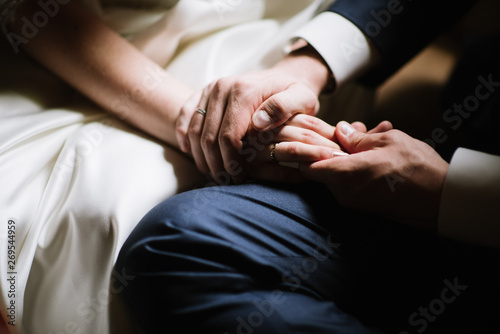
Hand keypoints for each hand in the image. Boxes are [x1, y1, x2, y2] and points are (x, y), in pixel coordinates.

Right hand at [175, 45, 330, 183]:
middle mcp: (222, 87)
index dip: (231, 161)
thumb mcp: (302, 99)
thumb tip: (257, 123)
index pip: (229, 136)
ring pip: (194, 130)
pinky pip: (185, 116)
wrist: (284, 76)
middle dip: (216, 164)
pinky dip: (184, 137)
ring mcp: (209, 89)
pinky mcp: (202, 93)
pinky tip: (191, 153)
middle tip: (226, 182)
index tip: (239, 178)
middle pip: (209, 136)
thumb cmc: (295, 93)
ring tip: (213, 175)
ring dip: (200, 157)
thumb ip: (284, 108)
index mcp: (244, 91)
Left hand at [300, 121, 448, 229]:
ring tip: (374, 133)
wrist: (444, 200)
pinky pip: (351, 182)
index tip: (310, 136)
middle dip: (333, 145)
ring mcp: (353, 201)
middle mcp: (343, 192)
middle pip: (322, 168)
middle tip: (354, 128)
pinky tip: (378, 149)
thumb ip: (357, 137)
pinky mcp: (364, 205)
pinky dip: (358, 165)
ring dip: (349, 153)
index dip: (304, 150)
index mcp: (345, 175)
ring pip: (338, 173)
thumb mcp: (388, 140)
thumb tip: (340, 131)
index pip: (305, 166)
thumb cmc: (418, 168)